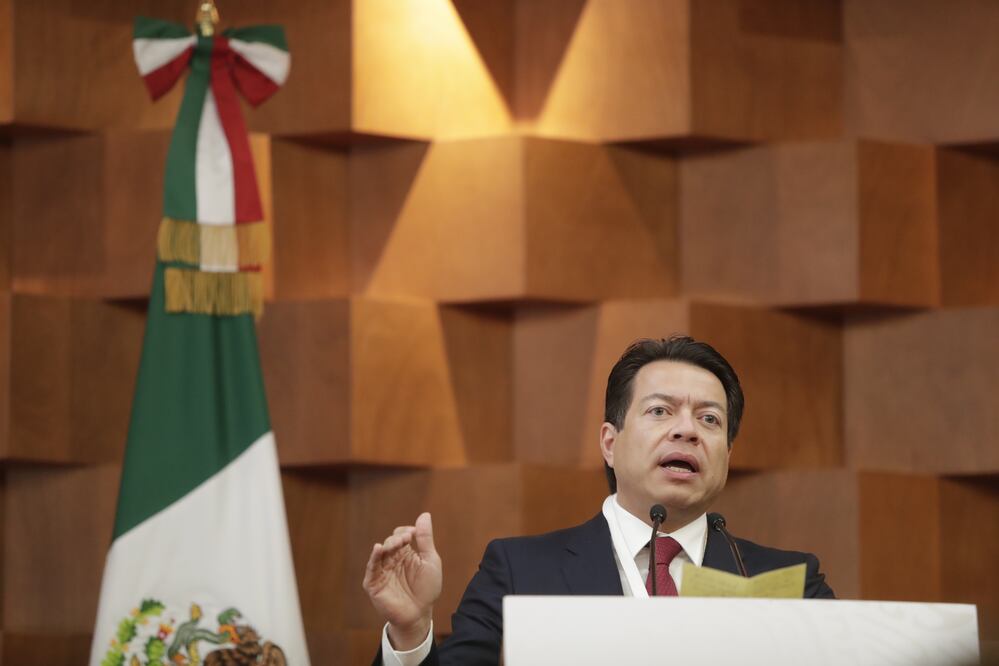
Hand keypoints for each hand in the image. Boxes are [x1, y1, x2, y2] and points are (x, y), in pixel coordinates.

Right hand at [363, 512, 442, 649]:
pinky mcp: (374, 583)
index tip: (414, 534)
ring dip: (388, 545)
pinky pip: (371, 568)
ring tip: (397, 543)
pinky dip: (373, 557)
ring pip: (380, 552)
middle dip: (397, 538)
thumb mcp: (430, 560)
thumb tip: (424, 514)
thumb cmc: (427, 589)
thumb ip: (425, 539)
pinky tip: (378, 548)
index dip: (406, 532)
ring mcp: (382, 571)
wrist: (420, 614)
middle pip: (390, 542)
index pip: (400, 535)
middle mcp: (391, 560)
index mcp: (405, 553)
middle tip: (406, 539)